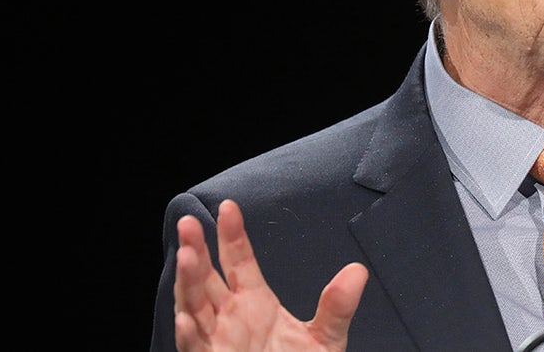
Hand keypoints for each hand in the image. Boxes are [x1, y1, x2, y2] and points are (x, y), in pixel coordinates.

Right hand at [173, 199, 367, 350]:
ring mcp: (217, 342)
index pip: (238, 260)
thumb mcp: (324, 339)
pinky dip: (189, 336)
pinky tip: (186, 319)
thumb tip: (358, 271)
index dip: (231, 235)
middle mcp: (229, 318)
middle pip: (206, 278)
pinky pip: (195, 350)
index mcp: (253, 302)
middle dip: (196, 250)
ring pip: (193, 308)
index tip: (229, 207)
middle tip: (189, 223)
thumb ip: (337, 307)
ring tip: (186, 256)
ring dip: (187, 284)